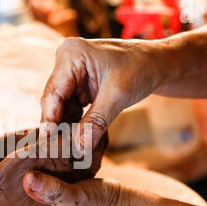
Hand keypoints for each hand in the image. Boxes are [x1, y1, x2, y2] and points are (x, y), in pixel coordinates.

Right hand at [41, 37, 164, 150]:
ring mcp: (71, 74)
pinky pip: (71, 107)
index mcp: (71, 54)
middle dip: (57, 124)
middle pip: (54, 100)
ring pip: (61, 106)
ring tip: (65, 150)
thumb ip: (96, 122)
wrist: (157, 63)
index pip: (54, 92)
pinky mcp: (78, 86)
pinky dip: (74, 123)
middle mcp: (66, 61)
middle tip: (55, 150)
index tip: (48, 140)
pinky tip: (74, 140)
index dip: (49, 117)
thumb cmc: (141, 68)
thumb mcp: (118, 96)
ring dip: (64, 127)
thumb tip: (80, 147)